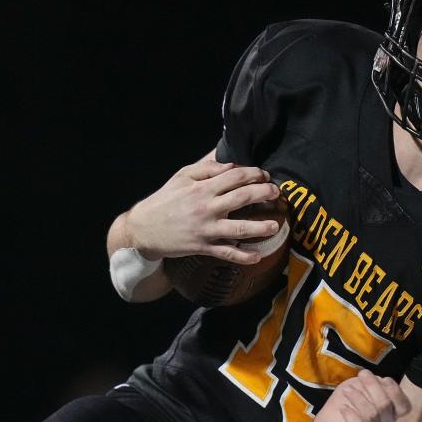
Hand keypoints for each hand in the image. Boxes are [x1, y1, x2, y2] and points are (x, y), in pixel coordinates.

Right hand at [127, 156, 282, 263]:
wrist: (144, 228)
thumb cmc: (165, 199)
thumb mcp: (182, 176)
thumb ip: (206, 167)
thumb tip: (231, 164)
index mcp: (202, 187)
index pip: (236, 176)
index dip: (255, 173)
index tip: (265, 175)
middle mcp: (207, 207)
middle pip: (243, 197)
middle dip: (264, 193)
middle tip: (277, 193)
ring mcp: (206, 229)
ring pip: (239, 228)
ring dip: (260, 227)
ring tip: (275, 225)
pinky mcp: (203, 247)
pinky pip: (227, 253)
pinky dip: (242, 256)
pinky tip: (257, 257)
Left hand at [311, 370, 410, 421]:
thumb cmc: (345, 406)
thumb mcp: (360, 391)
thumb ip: (372, 385)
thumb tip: (380, 380)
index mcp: (390, 415)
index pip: (404, 406)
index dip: (395, 390)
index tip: (382, 378)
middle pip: (385, 405)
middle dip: (373, 386)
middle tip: (362, 375)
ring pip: (371, 415)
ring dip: (358, 398)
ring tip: (346, 391)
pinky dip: (350, 414)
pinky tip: (343, 408)